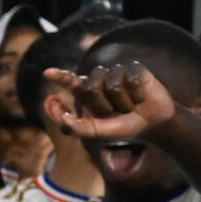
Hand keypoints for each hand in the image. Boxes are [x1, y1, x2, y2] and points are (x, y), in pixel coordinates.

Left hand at [41, 60, 174, 143]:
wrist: (152, 123)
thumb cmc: (123, 125)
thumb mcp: (99, 132)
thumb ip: (80, 128)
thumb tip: (64, 118)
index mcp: (88, 92)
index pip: (71, 81)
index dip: (60, 77)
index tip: (47, 72)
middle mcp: (101, 79)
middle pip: (92, 87)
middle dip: (103, 105)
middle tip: (115, 112)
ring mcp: (118, 72)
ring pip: (113, 85)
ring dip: (122, 103)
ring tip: (129, 106)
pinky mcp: (136, 69)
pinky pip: (131, 82)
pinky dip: (136, 96)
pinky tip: (141, 98)